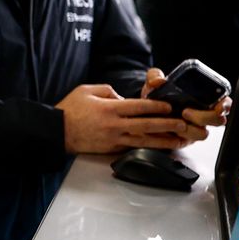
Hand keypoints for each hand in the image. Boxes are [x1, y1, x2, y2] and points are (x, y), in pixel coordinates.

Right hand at [55, 82, 205, 154]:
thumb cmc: (69, 109)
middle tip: (183, 124)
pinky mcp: (110, 149)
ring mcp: (113, 140)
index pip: (138, 107)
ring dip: (162, 141)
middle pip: (145, 125)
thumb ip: (107, 90)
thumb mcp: (87, 90)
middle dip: (166, 125)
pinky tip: (159, 148)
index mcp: (109, 109)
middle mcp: (114, 126)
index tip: (169, 106)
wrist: (55, 132)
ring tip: (178, 140)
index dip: (156, 106)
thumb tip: (122, 97)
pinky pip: (132, 147)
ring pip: (143, 140)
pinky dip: (147, 147)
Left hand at [142, 67, 230, 132]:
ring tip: (176, 122)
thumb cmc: (156, 96)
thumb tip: (158, 81)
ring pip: (204, 133)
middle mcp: (203, 114)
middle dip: (204, 117)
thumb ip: (155, 77)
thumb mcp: (154, 83)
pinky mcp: (185, 139)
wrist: (144, 113)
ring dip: (191, 129)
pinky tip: (171, 130)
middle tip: (185, 112)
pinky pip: (188, 141)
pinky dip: (181, 137)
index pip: (224, 103)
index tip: (219, 107)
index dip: (225, 106)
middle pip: (218, 120)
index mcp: (204, 99)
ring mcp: (195, 128)